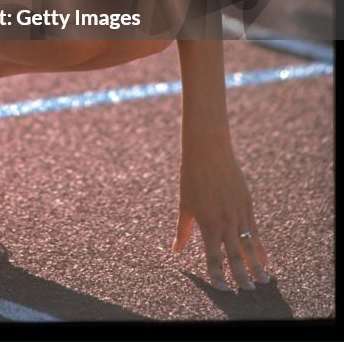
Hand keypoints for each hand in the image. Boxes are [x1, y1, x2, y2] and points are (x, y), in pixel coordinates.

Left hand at [173, 142, 269, 290]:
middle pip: (235, 255)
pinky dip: (260, 246)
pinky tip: (265, 259)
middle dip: (242, 275)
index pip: (214, 257)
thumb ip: (183, 230)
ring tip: (264, 282)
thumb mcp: (185, 204)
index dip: (218, 275)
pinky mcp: (247, 203)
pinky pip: (255, 230)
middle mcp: (225, 220)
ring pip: (249, 245)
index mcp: (208, 222)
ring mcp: (239, 212)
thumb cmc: (191, 176)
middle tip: (249, 292)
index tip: (223, 290)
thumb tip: (175, 251)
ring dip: (257, 265)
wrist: (208, 149)